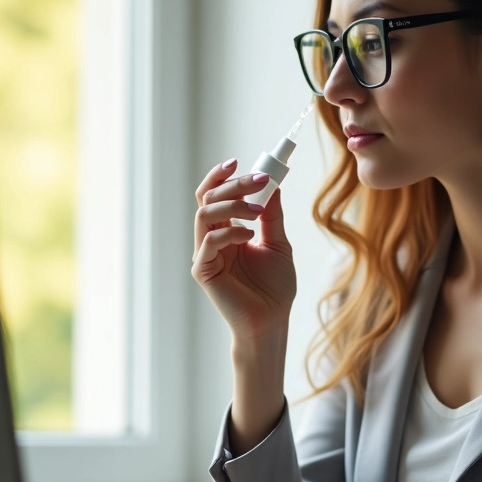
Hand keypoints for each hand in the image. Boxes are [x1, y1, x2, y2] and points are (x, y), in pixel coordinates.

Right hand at [191, 159, 296, 340]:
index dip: (221, 176)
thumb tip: (272, 184)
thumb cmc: (274, 287)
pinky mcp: (203, 270)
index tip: (238, 161)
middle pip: (209, 198)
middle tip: (258, 180)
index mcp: (227, 230)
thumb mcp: (278, 242)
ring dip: (232, 204)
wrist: (272, 320)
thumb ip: (272, 215)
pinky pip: (209, 241)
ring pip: (205, 214)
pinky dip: (230, 231)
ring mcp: (205, 254)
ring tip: (257, 211)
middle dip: (233, 184)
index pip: (214, 195)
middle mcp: (212, 239)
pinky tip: (251, 235)